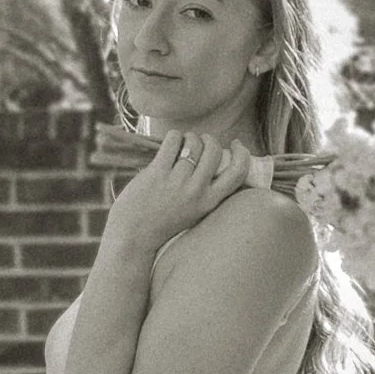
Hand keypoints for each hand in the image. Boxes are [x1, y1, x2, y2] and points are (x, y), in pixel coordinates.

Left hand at [101, 131, 256, 261]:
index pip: (238, 171)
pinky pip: (173, 141)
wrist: (132, 237)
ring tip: (182, 143)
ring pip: (194, 143)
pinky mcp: (157, 173)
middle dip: (209, 140)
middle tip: (199, 142)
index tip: (234, 144)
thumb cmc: (162, 222)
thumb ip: (206, 191)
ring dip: (189, 138)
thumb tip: (215, 157)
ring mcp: (177, 182)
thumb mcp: (194, 211)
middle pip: (215, 150)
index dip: (242, 153)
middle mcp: (196, 191)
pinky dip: (174, 136)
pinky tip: (170, 143)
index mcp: (209, 202)